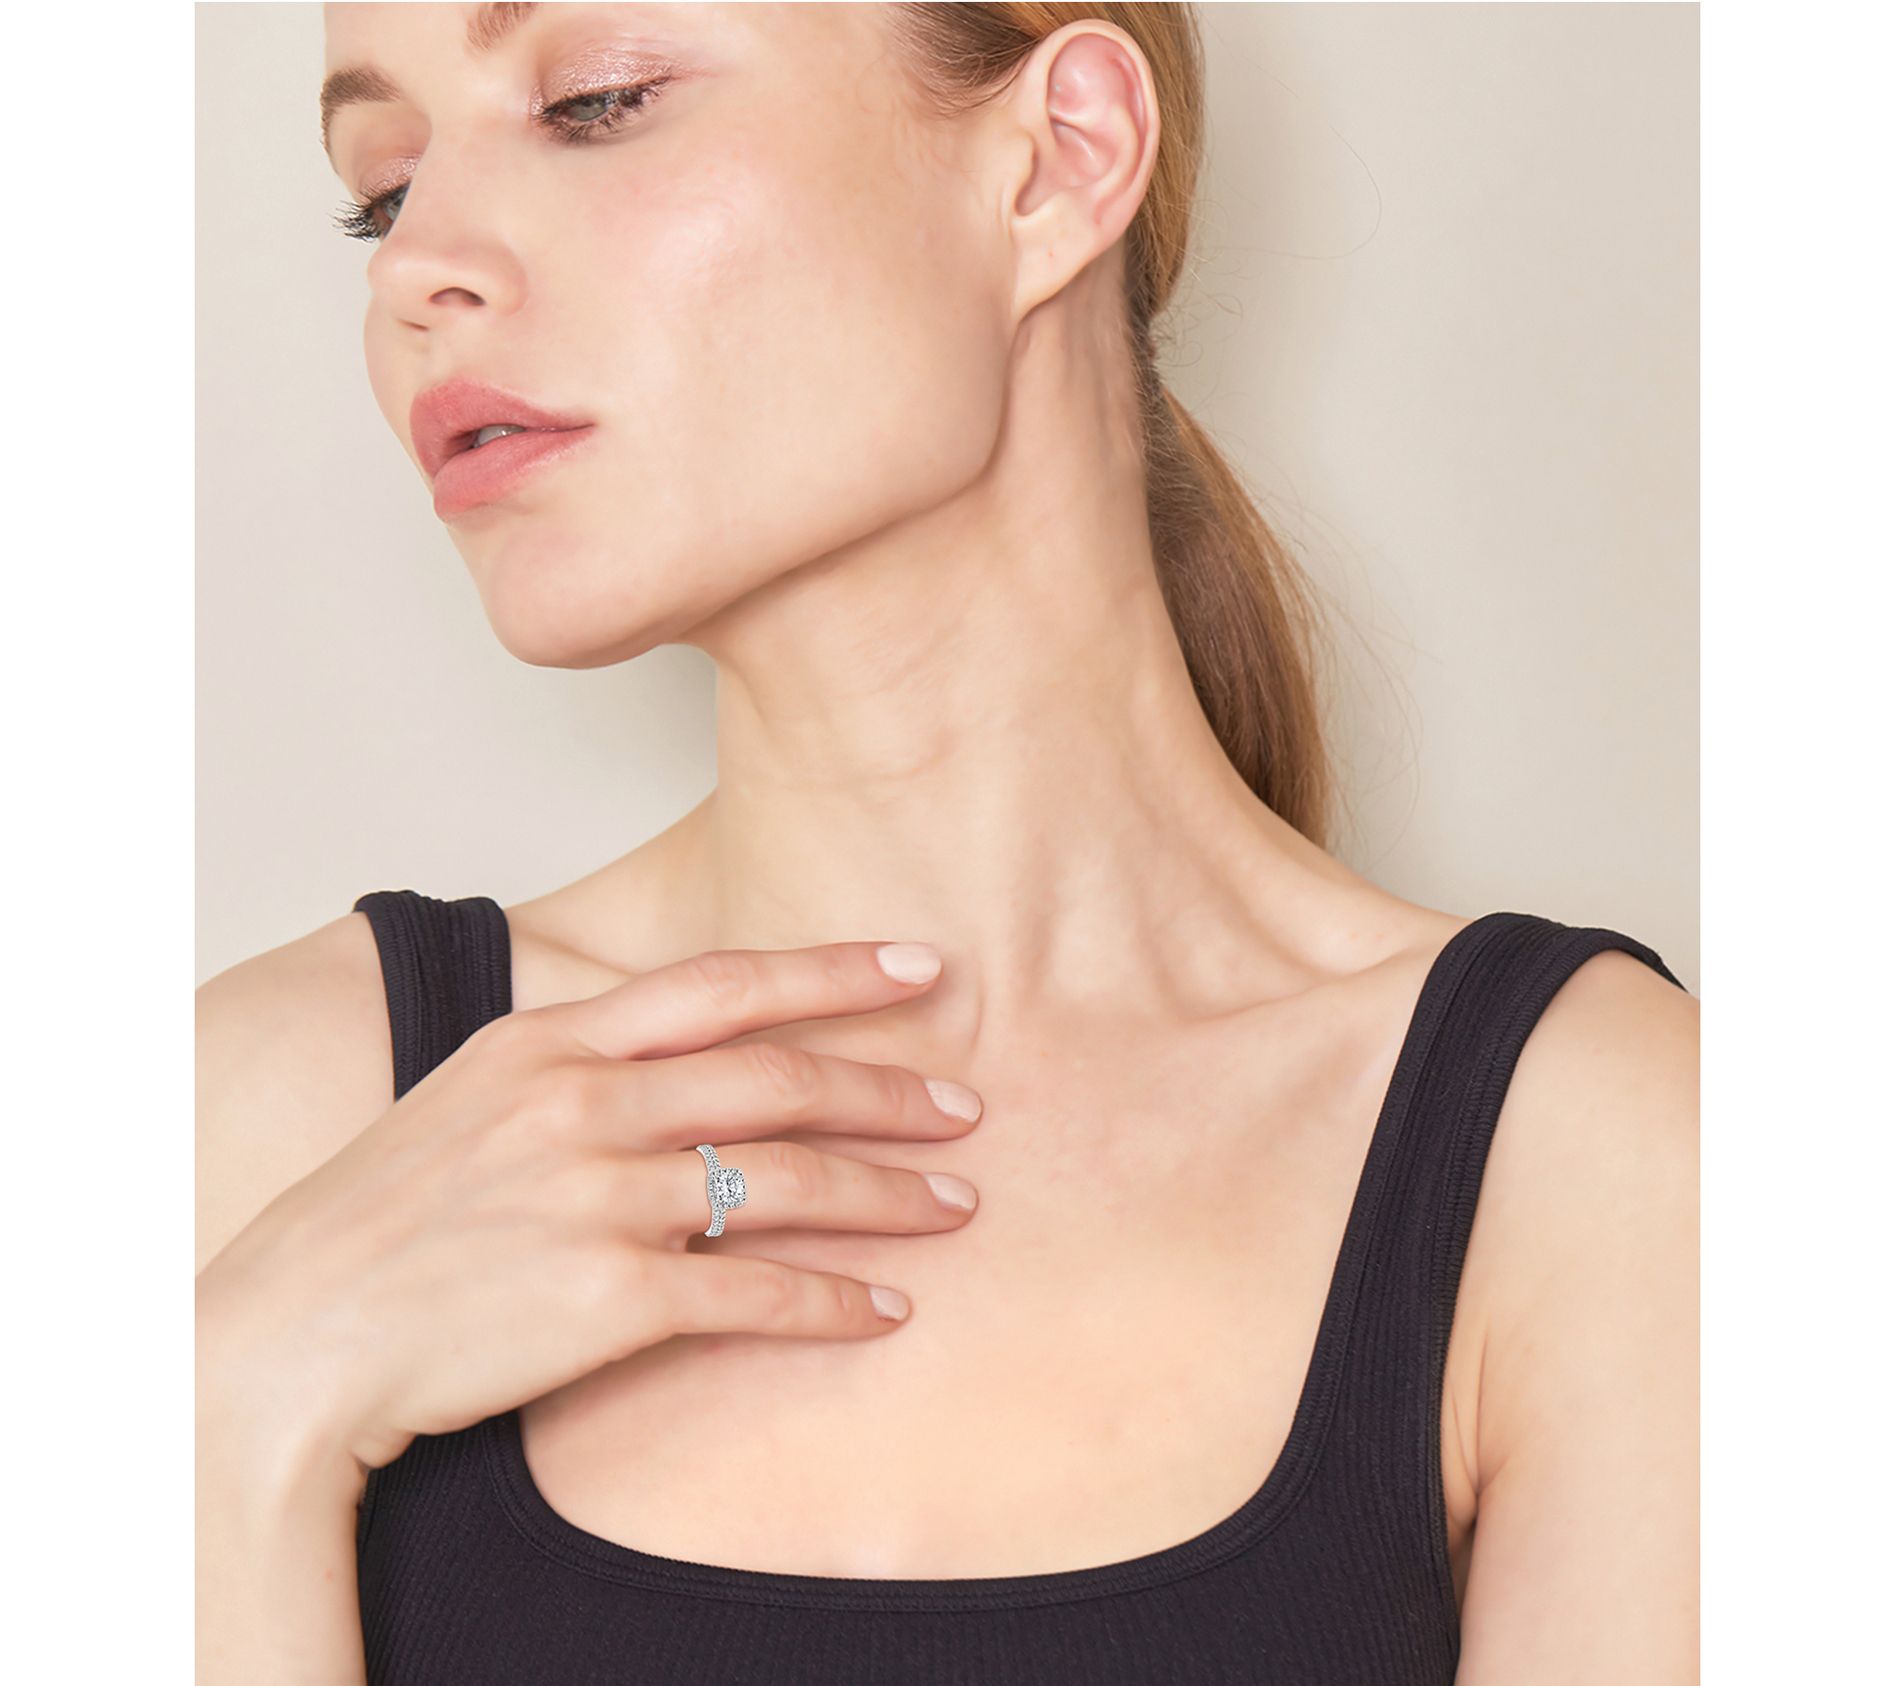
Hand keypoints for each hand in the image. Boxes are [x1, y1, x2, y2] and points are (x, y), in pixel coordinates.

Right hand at [195, 940, 980, 1474]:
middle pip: (778, 1078)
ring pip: (785, 1180)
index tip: (922, 969)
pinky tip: (886, 1308)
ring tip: (956, 1205)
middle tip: (970, 1105)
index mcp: (551, 1042)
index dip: (835, 974)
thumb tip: (680, 1054)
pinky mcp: (606, 1298)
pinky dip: (832, 1301)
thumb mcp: (470, 1099)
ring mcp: (596, 1197)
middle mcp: (582, 1101)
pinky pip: (754, 1293)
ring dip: (887, 1194)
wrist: (290, 1336)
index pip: (724, 983)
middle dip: (890, 1089)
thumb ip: (577, 1064)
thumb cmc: (381, 1220)